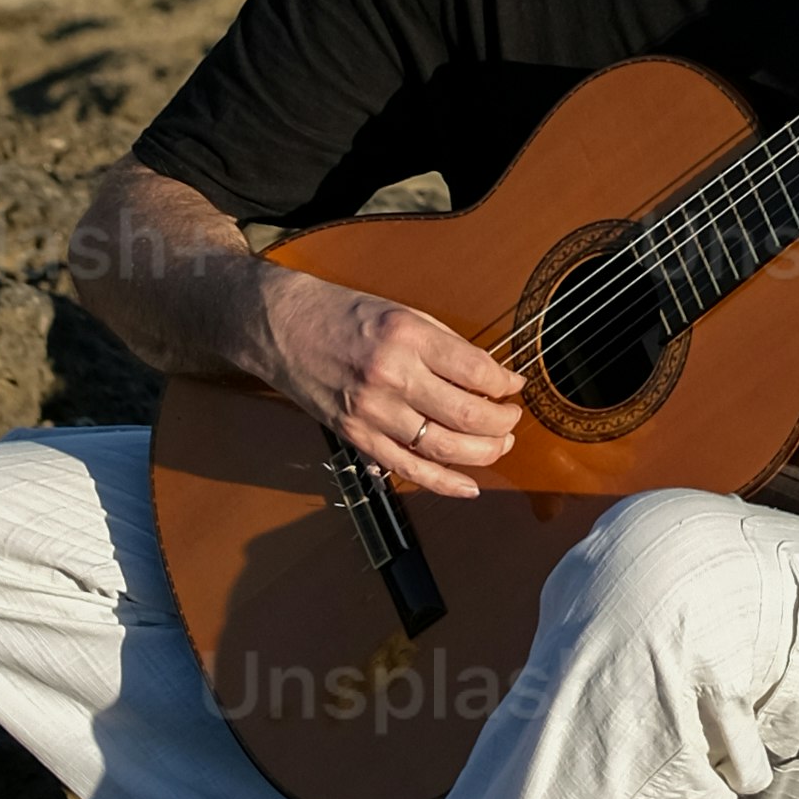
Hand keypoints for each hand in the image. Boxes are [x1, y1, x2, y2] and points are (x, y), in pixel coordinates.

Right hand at [255, 266, 522, 499]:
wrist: (283, 327)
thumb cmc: (344, 314)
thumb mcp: (402, 312)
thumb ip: (443, 345)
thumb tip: (485, 375)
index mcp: (409, 336)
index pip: (475, 369)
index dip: (505, 383)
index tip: (516, 385)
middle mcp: (392, 376)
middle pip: (465, 414)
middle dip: (501, 422)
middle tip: (513, 419)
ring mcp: (372, 412)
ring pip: (442, 448)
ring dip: (482, 452)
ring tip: (500, 445)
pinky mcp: (355, 436)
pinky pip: (407, 469)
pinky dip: (443, 483)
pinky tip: (469, 486)